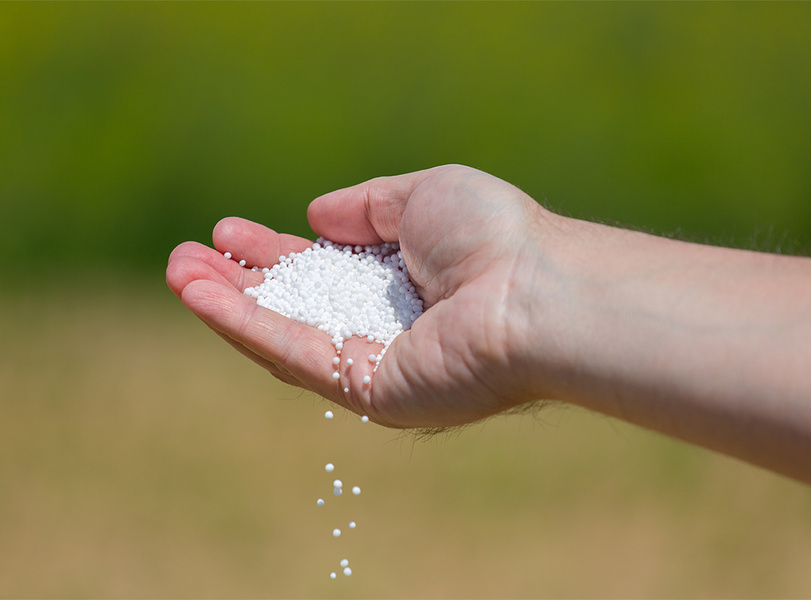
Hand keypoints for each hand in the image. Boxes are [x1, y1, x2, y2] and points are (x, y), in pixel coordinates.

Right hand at [166, 165, 552, 427]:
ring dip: (228, 306)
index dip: (275, 253)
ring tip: (179, 272)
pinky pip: (295, 356)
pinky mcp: (368, 393)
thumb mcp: (423, 196)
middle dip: (240, 283)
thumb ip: (368, 206)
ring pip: (286, 335)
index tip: (230, 234)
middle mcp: (386, 327)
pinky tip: (202, 295)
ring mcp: (376, 365)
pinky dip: (246, 326)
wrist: (533, 290)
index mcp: (401, 282)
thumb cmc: (493, 236)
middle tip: (186, 258)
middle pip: (296, 308)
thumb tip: (316, 216)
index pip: (324, 271)